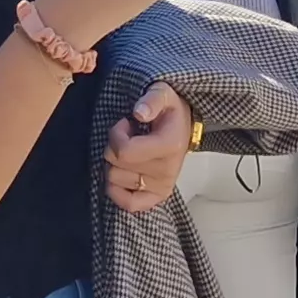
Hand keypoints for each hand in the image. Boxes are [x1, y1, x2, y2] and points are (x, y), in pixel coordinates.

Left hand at [105, 82, 191, 212]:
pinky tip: (121, 174)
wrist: (183, 128)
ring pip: (114, 181)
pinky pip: (129, 204)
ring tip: (129, 151)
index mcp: (169, 146)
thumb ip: (151, 99)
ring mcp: (162, 186)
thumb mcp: (162, 93)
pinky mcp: (157, 196)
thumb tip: (139, 112)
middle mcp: (166, 171)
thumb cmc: (169, 111)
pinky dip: (117, 191)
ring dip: (114, 165)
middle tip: (128, 136)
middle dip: (113, 147)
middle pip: (115, 165)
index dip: (116, 135)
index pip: (124, 152)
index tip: (125, 123)